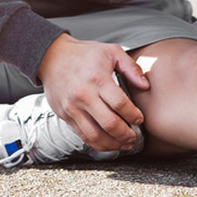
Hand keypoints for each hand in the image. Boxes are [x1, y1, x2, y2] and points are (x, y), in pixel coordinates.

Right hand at [36, 34, 149, 151]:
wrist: (51, 56)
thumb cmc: (83, 54)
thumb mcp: (111, 51)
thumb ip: (131, 67)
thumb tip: (145, 85)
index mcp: (97, 79)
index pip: (120, 104)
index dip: (133, 115)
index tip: (139, 119)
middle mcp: (84, 95)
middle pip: (109, 124)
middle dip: (126, 134)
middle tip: (134, 136)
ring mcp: (72, 107)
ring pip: (95, 135)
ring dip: (113, 144)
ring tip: (123, 144)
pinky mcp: (65, 115)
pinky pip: (83, 135)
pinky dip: (97, 144)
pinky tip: (108, 143)